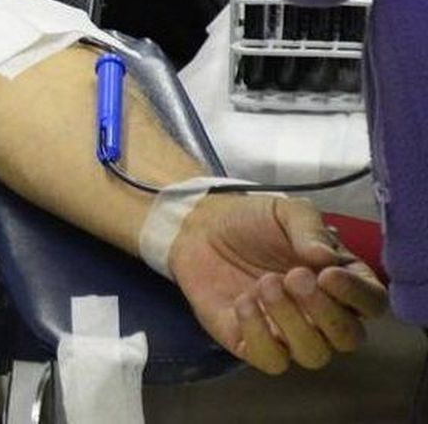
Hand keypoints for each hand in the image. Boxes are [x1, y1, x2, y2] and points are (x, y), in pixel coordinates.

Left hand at [169, 193, 387, 372]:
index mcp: (341, 281)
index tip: (328, 274)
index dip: (356, 295)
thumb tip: (327, 257)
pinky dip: (260, 335)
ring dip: (293, 322)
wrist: (200, 227)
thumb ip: (310, 228)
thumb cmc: (252, 221)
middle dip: (326, 312)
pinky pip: (272, 360)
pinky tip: (244, 302)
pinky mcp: (253, 343)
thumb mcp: (285, 211)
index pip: (372, 303)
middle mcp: (321, 314)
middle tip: (295, 276)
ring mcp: (288, 332)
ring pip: (313, 354)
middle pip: (348, 337)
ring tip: (266, 283)